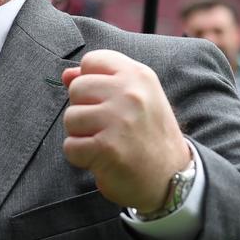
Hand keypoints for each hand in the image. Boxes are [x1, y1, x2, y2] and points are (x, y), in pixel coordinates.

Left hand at [62, 50, 190, 211]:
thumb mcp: (136, 99)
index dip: (90, 81)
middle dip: (84, 110)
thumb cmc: (148, 136)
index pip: (92, 60)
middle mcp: (130, 93)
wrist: (172, 178)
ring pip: (70, 118)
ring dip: (81, 135)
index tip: (105, 100)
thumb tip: (67, 74)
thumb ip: (101, 82)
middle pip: (76, 88)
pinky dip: (80, 157)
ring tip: (105, 142)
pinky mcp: (107, 147)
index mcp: (138, 75)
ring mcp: (119, 119)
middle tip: (106, 127)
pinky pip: (70, 146)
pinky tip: (101, 159)